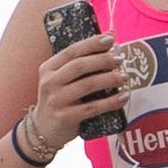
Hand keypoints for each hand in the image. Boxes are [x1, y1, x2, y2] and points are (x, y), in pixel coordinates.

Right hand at [24, 27, 131, 154]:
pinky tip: (123, 97)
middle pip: (79, 66)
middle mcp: (49, 83)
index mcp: (48, 68)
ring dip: (109, 79)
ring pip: (87, 85)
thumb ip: (78, 64)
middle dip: (103, 60)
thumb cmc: (59, 99)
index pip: (71, 51)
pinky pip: (93, 107)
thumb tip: (109, 41)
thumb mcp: (60, 79)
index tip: (110, 39)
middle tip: (120, 59)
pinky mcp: (66, 117)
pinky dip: (110, 102)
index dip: (92, 43)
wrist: (43, 129)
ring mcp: (56, 100)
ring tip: (124, 77)